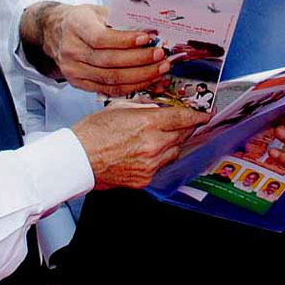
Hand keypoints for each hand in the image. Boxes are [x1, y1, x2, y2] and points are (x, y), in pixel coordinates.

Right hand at [22, 2, 171, 95]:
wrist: (55, 33)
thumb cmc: (83, 20)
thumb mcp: (98, 11)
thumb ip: (120, 19)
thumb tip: (152, 30)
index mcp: (76, 26)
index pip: (100, 38)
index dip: (125, 41)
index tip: (147, 38)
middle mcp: (71, 50)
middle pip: (108, 61)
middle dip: (140, 60)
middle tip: (161, 56)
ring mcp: (73, 70)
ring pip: (110, 79)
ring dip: (140, 76)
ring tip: (160, 69)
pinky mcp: (78, 83)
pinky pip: (109, 90)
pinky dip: (131, 87)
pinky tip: (148, 81)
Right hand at [71, 104, 202, 189]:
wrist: (77, 160)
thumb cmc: (92, 133)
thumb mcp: (119, 108)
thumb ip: (145, 106)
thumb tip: (160, 106)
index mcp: (148, 123)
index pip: (184, 118)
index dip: (199, 115)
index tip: (207, 114)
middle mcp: (154, 145)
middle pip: (183, 134)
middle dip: (187, 127)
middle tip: (187, 122)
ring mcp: (151, 164)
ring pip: (175, 151)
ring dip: (174, 142)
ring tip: (162, 136)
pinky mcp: (145, 178)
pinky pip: (162, 165)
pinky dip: (161, 157)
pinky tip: (149, 151)